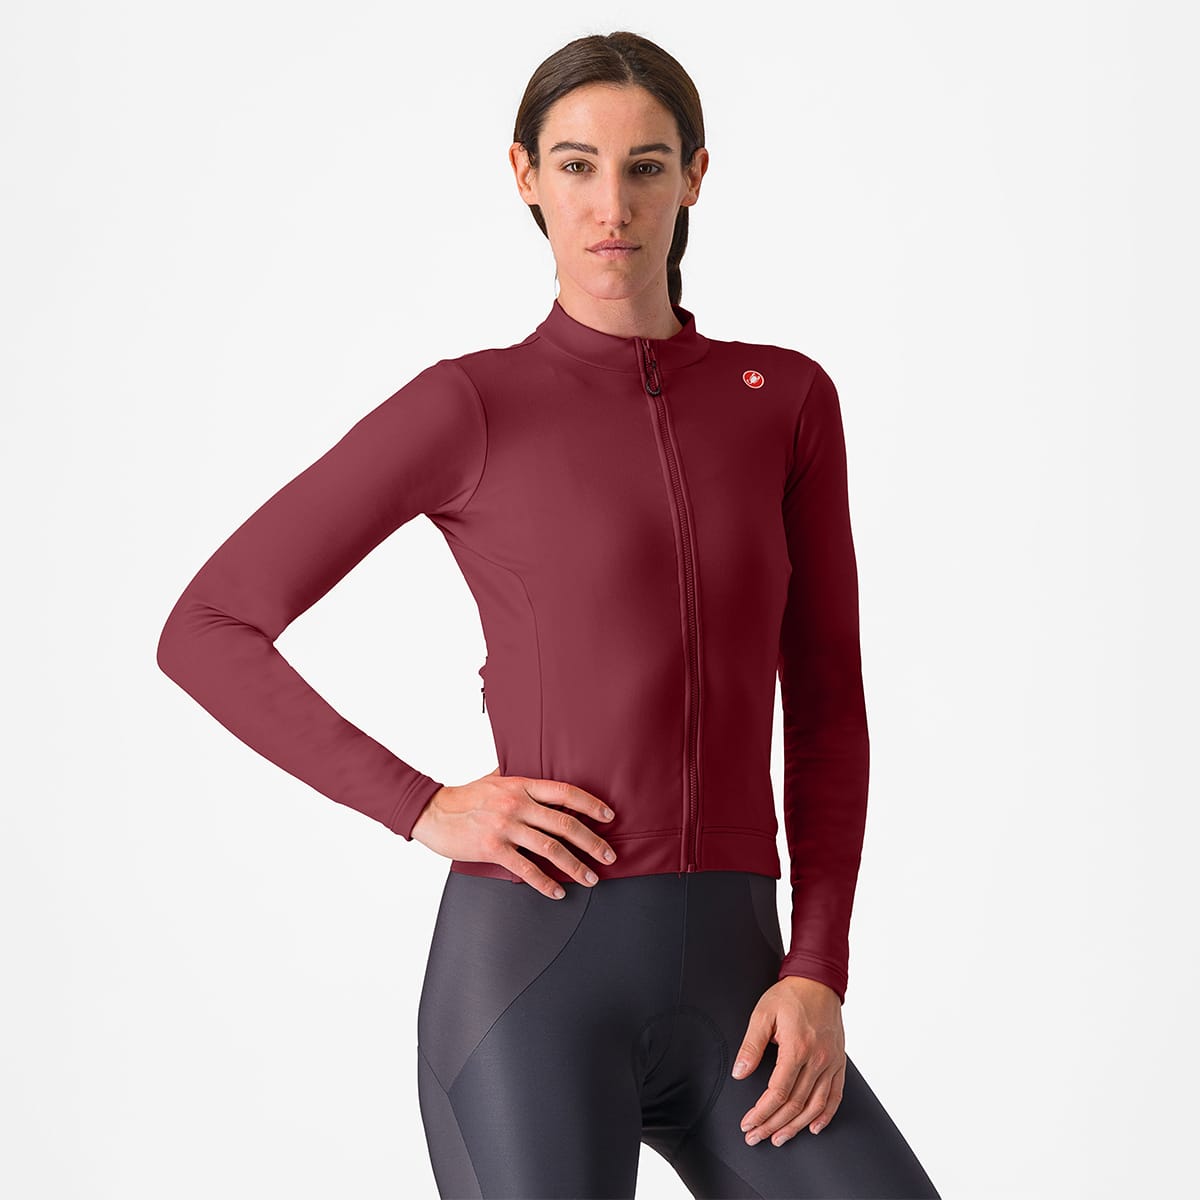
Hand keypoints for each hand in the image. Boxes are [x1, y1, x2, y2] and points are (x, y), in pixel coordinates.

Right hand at [410, 768, 617, 898]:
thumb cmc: (465, 796)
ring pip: (550, 849)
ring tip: (592, 878)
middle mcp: (517, 805)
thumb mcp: (494, 778)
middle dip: (592, 841)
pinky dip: (545, 883)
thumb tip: (534, 763)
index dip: (590, 804)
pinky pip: (526, 869)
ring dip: (575, 866)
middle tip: (609, 855)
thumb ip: (516, 774)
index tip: (608, 816)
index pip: (564, 792)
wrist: (432, 812)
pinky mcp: (492, 849)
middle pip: (565, 823)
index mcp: (521, 785)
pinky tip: (558, 892)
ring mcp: (505, 827)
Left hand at [730, 976, 845, 1145]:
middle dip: (773, 1124)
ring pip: (815, 1105)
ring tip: (779, 1138)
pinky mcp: (839, 1061)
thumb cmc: (789, 995)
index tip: (748, 1123)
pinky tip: (813, 1127)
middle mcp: (817, 1058)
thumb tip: (740, 1073)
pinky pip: (835, 1095)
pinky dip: (825, 1115)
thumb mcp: (763, 1014)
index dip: (762, 1112)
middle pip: (795, 1103)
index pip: (778, 1091)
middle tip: (756, 1136)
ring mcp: (831, 1061)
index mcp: (797, 1047)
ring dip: (796, 1126)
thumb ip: (751, 1045)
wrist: (819, 981)